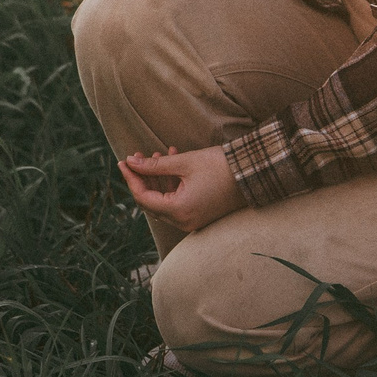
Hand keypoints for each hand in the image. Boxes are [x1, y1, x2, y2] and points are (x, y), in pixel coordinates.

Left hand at [118, 144, 241, 234]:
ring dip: (157, 179)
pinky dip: (170, 185)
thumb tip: (131, 163)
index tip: (123, 161)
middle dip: (143, 178)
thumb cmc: (220, 166)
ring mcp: (192, 220)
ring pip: (163, 201)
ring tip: (158, 154)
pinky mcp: (199, 215)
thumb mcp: (184, 163)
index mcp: (179, 211)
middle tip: (138, 157)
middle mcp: (183, 221)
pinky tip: (171, 162)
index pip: (143, 198)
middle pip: (151, 202)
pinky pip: (176, 202)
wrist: (253, 172)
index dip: (131, 178)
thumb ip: (155, 165)